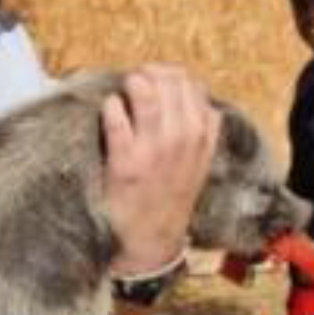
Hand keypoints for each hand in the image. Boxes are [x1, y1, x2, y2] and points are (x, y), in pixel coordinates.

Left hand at [101, 64, 219, 275]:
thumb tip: (194, 90)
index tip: (157, 79)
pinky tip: (110, 110)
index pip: (191, 84)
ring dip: (132, 85)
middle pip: (168, 82)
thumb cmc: (171, 196)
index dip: (171, 75)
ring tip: (125, 93)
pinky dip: (111, 108)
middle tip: (136, 83)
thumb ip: (203, 127)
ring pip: (146, 92)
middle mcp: (182, 139)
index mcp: (202, 136)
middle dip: (149, 74)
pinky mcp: (125, 162)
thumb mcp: (200, 161)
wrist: (152, 239)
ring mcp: (154, 150)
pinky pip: (116, 118)